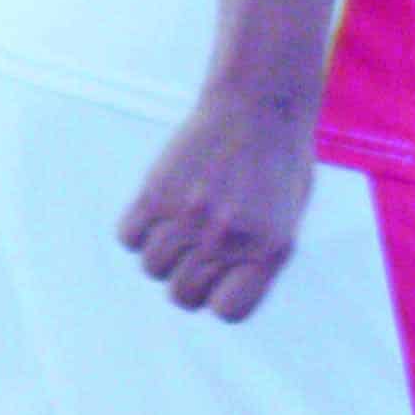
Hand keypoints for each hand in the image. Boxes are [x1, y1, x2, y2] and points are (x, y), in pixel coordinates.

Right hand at [118, 90, 320, 321]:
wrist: (260, 102)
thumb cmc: (279, 161)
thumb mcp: (287, 217)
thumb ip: (257, 260)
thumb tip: (216, 296)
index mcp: (267, 251)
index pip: (226, 312)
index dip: (221, 295)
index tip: (224, 274)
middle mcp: (226, 239)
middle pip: (182, 296)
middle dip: (188, 276)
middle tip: (199, 244)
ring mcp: (188, 216)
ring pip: (152, 267)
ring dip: (162, 251)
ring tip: (181, 220)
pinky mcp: (156, 191)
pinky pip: (128, 237)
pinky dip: (138, 229)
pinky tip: (159, 207)